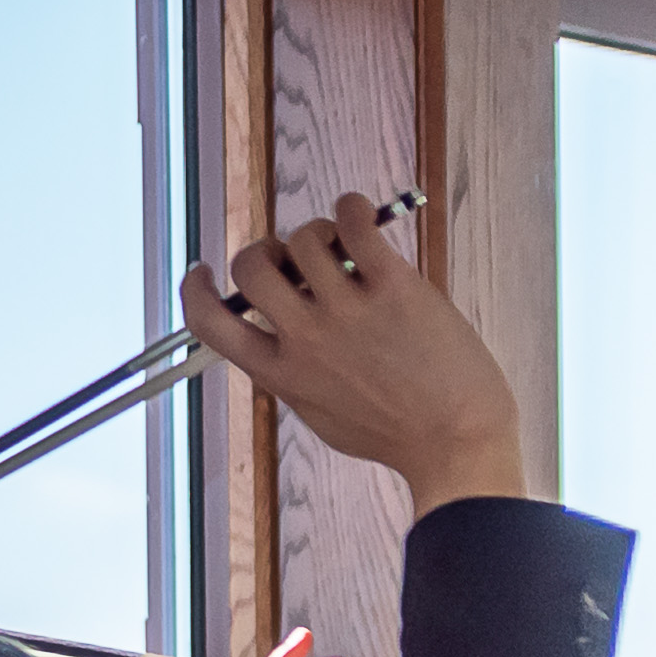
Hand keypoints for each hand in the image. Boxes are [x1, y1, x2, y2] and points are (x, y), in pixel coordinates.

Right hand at [181, 197, 524, 514]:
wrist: (460, 448)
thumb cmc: (401, 438)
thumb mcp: (325, 418)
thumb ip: (293, 376)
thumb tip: (272, 337)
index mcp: (282, 373)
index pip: (208, 321)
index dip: (195, 287)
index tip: (205, 270)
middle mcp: (306, 340)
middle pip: (250, 266)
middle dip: (267, 251)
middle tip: (297, 261)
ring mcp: (348, 312)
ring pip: (302, 237)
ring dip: (318, 233)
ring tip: (345, 250)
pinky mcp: (392, 288)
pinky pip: (353, 221)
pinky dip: (351, 208)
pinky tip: (360, 217)